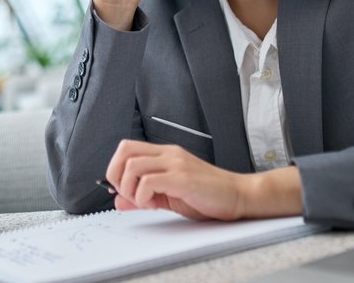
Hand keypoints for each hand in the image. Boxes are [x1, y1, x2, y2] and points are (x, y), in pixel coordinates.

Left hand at [104, 139, 302, 220]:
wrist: (238, 196)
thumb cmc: (208, 196)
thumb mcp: (169, 196)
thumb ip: (143, 197)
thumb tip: (118, 201)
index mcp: (165, 154)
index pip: (127, 148)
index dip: (115, 167)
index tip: (122, 189)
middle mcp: (169, 154)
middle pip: (125, 151)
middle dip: (116, 175)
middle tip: (127, 194)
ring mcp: (176, 164)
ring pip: (133, 166)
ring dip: (129, 188)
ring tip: (143, 202)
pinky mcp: (182, 178)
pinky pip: (148, 182)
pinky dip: (142, 197)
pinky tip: (153, 205)